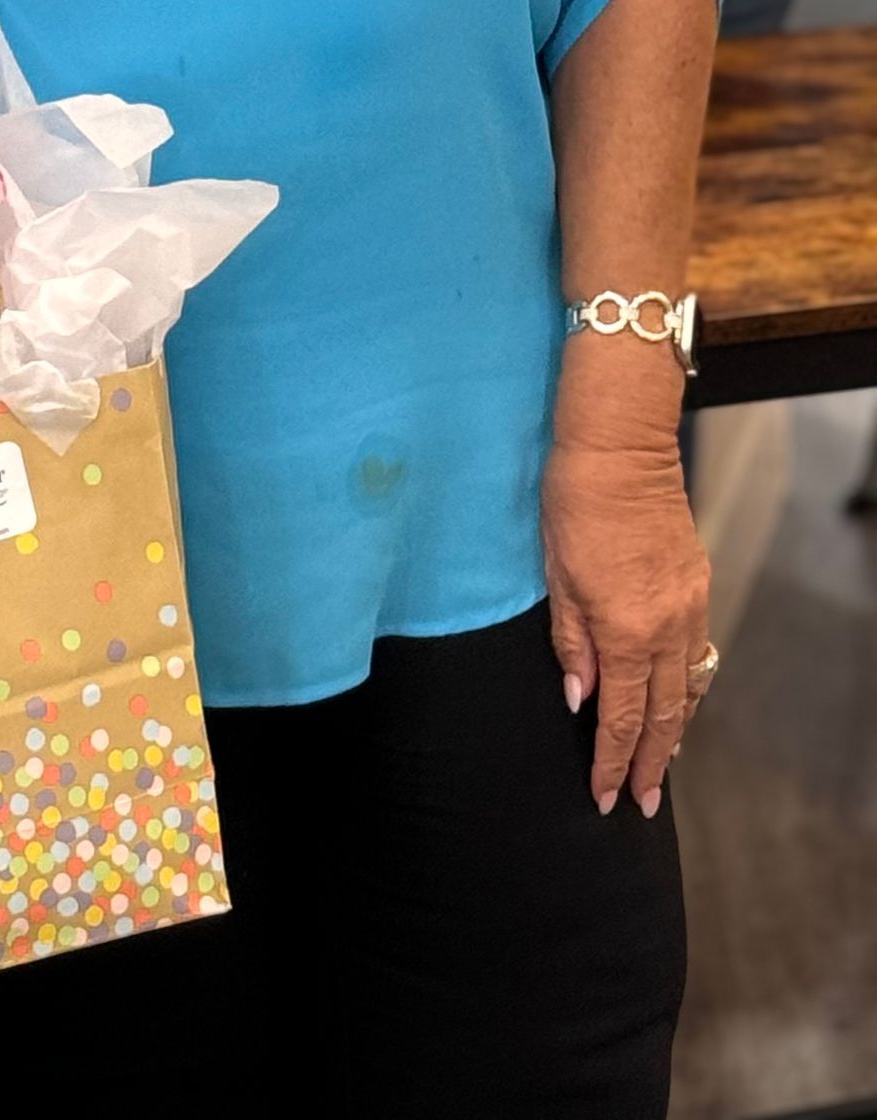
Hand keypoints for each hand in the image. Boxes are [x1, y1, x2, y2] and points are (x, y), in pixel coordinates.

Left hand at [543, 427, 709, 818]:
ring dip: (673, 732)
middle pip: (662, 714)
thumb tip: (579, 699)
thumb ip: (571, 642)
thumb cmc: (574, 505)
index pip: (619, 716)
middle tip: (641, 804)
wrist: (622, 450)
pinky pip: (696, 654)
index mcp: (625, 630)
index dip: (612, 761)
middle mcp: (666, 628)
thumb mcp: (555, 575)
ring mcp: (689, 607)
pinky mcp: (699, 587)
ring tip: (659, 765)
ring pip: (687, 688)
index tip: (606, 797)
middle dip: (650, 763)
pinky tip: (676, 702)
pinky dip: (687, 688)